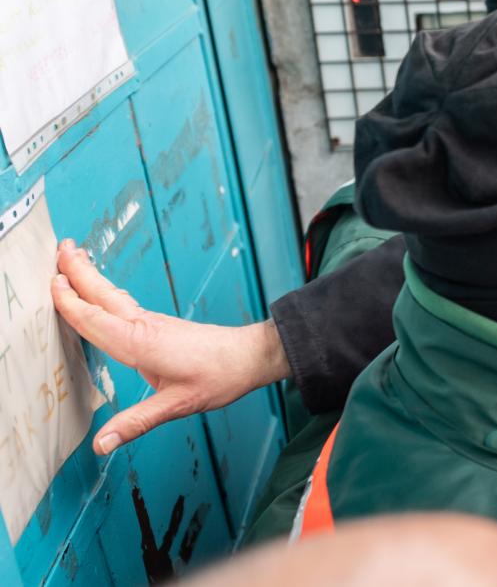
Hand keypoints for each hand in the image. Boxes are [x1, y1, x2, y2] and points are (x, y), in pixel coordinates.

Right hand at [52, 239, 289, 452]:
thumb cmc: (221, 377)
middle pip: (103, 296)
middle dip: (79, 272)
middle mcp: (143, 327)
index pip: (95, 320)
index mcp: (141, 343)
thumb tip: (102, 443)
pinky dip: (106, 293)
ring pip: (113, 297)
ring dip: (91, 277)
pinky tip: (103, 293)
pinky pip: (123, 305)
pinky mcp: (159, 326)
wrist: (250, 357)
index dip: (70, 303)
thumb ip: (136, 423)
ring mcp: (152, 323)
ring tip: (73, 257)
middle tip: (58, 248)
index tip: (51, 283)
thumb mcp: (178, 405)